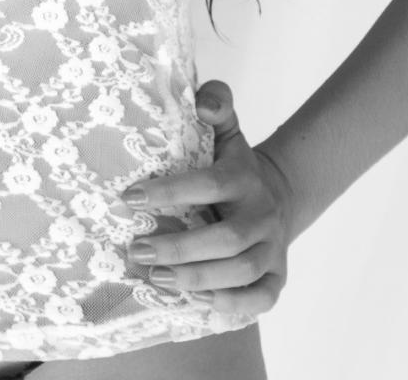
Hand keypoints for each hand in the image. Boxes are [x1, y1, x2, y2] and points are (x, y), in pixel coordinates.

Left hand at [119, 80, 294, 319]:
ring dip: (197, 278)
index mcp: (244, 177)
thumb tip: (203, 105)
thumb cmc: (235, 166)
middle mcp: (262, 214)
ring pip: (242, 270)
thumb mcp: (227, 131)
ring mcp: (273, 248)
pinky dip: (231, 304)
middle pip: (227, 238)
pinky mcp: (277, 276)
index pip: (208, 184)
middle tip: (136, 250)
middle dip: (179, 248)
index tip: (128, 198)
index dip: (169, 192)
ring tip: (155, 278)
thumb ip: (216, 103)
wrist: (279, 195)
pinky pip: (261, 298)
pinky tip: (196, 301)